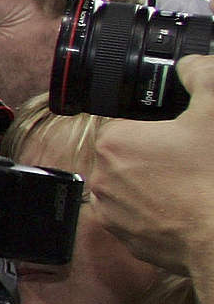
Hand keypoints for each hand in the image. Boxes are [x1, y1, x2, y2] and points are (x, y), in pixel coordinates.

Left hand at [92, 53, 213, 273]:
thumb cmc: (213, 177)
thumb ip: (201, 76)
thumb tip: (191, 64)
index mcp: (114, 141)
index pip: (127, 123)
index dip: (156, 127)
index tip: (178, 134)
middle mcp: (102, 177)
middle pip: (128, 155)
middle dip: (154, 155)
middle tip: (188, 159)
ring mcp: (112, 211)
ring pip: (130, 185)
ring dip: (151, 183)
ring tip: (188, 184)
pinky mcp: (127, 239)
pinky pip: (137, 216)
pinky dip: (155, 211)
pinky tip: (183, 207)